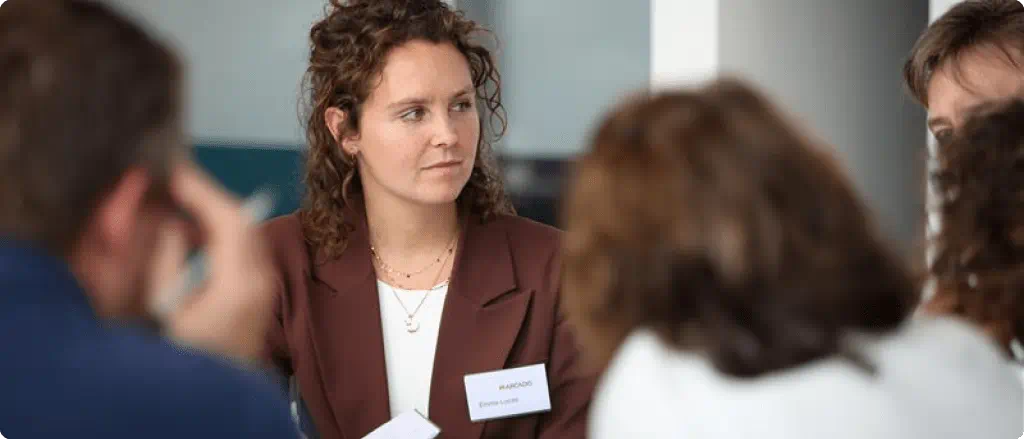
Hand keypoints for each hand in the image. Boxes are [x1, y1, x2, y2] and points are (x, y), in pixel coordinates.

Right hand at [148, 161, 275, 362]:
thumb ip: (169, 261)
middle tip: (179, 181)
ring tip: (183, 200)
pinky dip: (224, 230)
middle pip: (243, 219)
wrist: (221, 389)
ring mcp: (266, 283)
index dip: (204, 191)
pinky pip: (246, 246)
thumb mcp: (168, 308)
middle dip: (211, 195)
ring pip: (247, 230)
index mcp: (239, 282)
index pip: (230, 220)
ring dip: (217, 211)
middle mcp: (261, 278)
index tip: (178, 174)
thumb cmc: (190, 354)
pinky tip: (198, 229)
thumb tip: (172, 223)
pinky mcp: (263, 288)